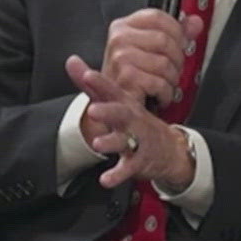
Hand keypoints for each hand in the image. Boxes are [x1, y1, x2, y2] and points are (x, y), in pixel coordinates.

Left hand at [64, 55, 193, 189]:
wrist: (168, 148)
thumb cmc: (135, 120)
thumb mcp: (115, 100)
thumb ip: (92, 84)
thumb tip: (71, 60)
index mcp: (124, 103)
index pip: (111, 90)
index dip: (100, 82)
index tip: (87, 74)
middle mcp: (131, 119)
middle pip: (120, 113)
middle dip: (108, 111)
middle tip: (94, 110)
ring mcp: (136, 140)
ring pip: (124, 141)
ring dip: (111, 142)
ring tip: (98, 144)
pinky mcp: (139, 161)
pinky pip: (127, 169)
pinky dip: (117, 175)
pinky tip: (105, 180)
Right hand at [95, 8, 205, 117]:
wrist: (115, 106)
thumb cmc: (132, 79)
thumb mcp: (153, 51)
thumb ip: (176, 34)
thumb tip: (195, 22)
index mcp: (123, 27)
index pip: (157, 17)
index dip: (175, 31)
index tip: (180, 43)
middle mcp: (119, 39)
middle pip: (164, 40)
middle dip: (176, 60)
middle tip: (170, 71)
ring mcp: (121, 58)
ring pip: (165, 63)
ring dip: (171, 79)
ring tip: (162, 84)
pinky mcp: (127, 78)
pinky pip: (160, 82)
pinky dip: (165, 94)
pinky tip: (158, 95)